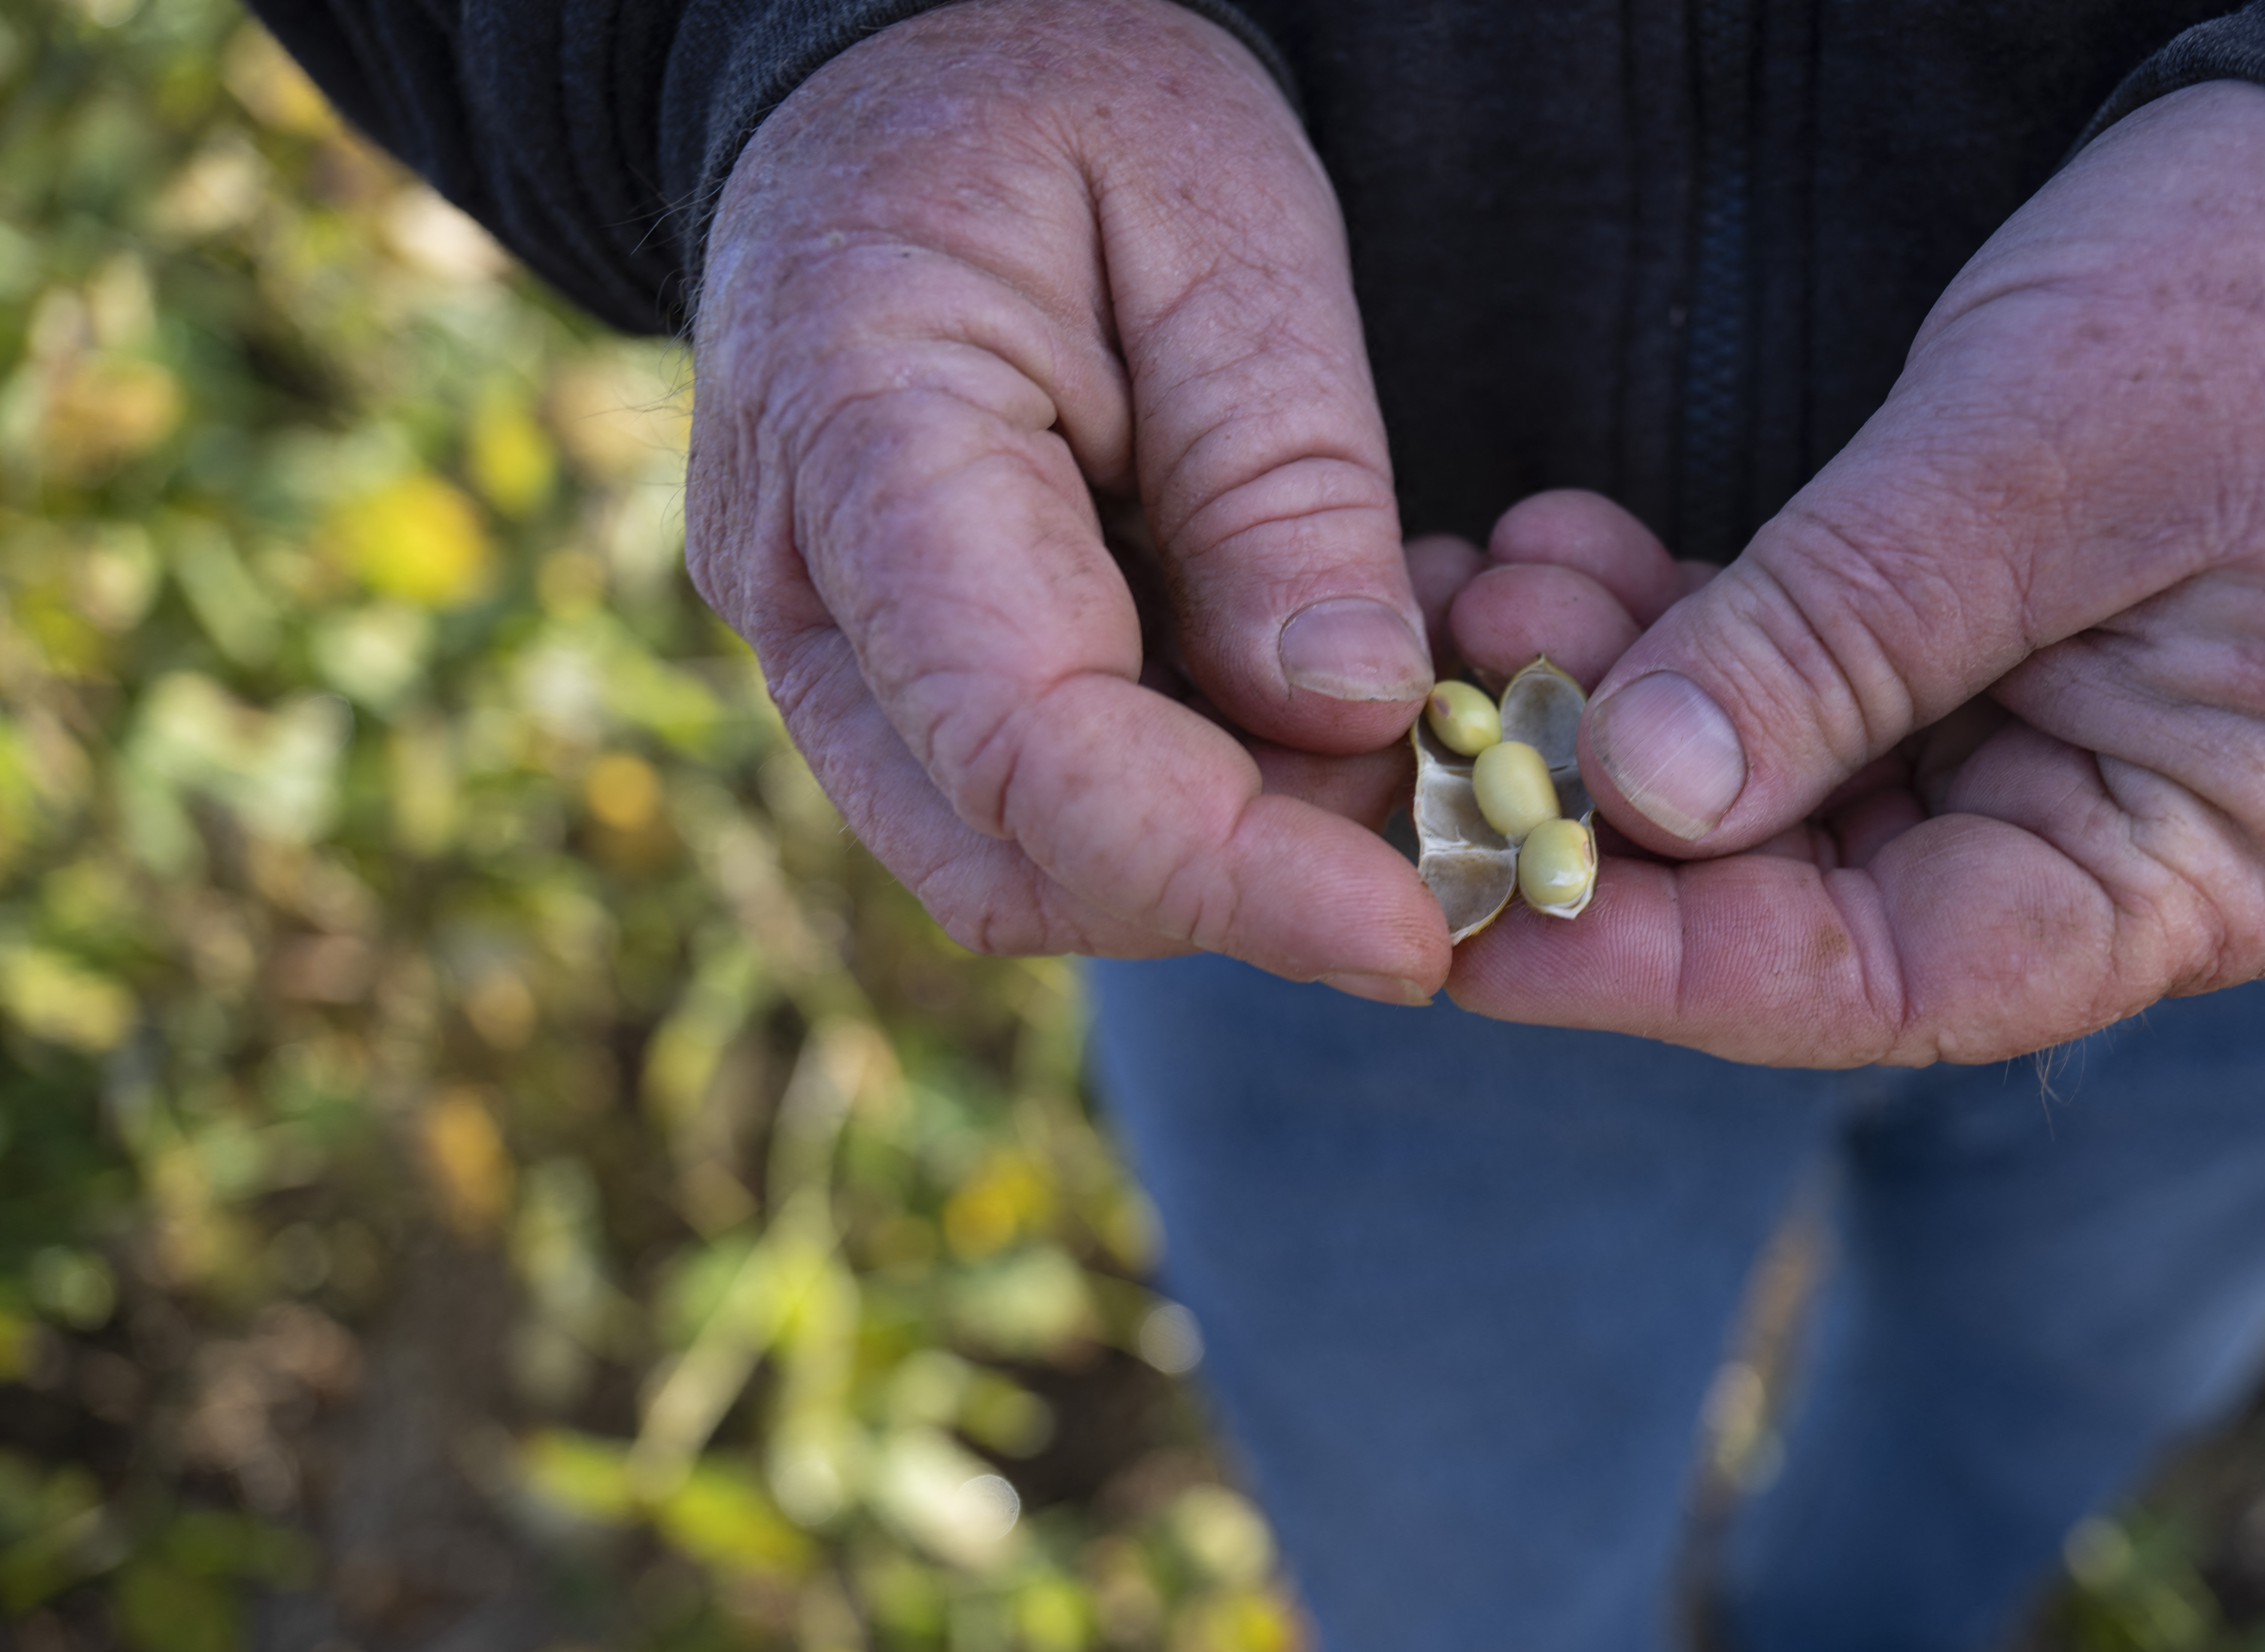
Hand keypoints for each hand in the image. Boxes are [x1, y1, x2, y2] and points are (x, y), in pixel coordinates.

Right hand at [685, 0, 1453, 1003]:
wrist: (922, 75)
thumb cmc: (1067, 103)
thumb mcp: (1224, 217)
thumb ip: (1278, 469)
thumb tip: (1345, 710)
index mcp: (855, 433)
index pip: (1031, 750)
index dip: (1231, 872)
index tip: (1419, 931)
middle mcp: (800, 583)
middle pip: (1015, 858)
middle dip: (1242, 886)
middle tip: (1441, 817)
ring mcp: (829, 648)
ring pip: (1023, 867)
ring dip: (1224, 859)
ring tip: (1389, 751)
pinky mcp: (890, 678)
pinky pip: (1037, 812)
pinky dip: (1190, 807)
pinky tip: (1306, 718)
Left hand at [1447, 84, 2264, 1065]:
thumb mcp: (2046, 458)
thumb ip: (1847, 637)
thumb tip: (1644, 796)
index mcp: (2214, 862)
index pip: (1911, 979)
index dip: (1687, 968)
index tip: (1496, 926)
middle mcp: (2128, 845)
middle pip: (1827, 907)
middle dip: (1617, 819)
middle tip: (1436, 728)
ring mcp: (2050, 753)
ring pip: (1788, 795)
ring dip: (1620, 707)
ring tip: (1480, 593)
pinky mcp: (1981, 662)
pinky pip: (1803, 691)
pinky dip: (1678, 633)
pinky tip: (1556, 559)